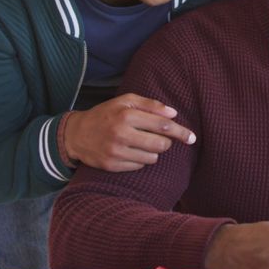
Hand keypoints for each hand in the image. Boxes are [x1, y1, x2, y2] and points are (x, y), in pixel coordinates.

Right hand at [63, 93, 195, 171]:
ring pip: (152, 158)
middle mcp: (121, 134)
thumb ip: (150, 105)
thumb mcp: (125, 102)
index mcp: (126, 115)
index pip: (162, 125)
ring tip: (141, 143)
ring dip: (153, 151)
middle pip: (161, 144)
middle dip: (165, 142)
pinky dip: (140, 160)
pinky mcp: (112, 165)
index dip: (180, 132)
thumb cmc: (106, 114)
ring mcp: (116, 152)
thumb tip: (173, 113)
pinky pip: (139, 166)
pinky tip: (131, 151)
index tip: (192, 137)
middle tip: (159, 138)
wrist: (76, 134)